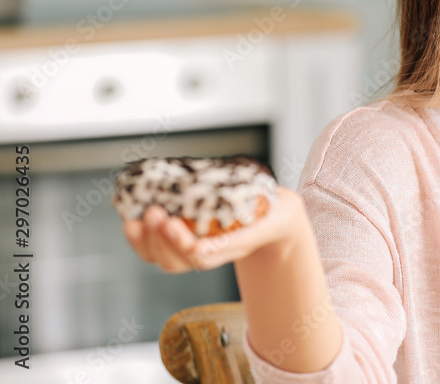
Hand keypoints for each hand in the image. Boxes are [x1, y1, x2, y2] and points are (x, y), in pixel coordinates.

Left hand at [122, 185, 303, 272]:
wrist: (275, 221)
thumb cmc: (277, 212)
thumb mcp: (284, 210)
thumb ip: (278, 207)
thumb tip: (266, 202)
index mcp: (235, 246)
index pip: (204, 256)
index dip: (185, 245)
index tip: (173, 225)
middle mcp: (212, 252)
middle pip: (179, 261)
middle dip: (161, 240)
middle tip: (155, 213)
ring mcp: (196, 249)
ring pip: (165, 260)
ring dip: (146, 242)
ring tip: (138, 219)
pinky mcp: (183, 240)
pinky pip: (156, 250)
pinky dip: (140, 241)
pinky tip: (131, 221)